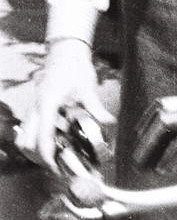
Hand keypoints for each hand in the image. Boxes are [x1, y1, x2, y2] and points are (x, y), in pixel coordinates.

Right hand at [16, 39, 112, 171]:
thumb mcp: (87, 88)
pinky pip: (29, 127)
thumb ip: (96, 109)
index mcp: (47, 103)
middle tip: (56, 162)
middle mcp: (35, 107)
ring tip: (55, 152)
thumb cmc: (74, 66)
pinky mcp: (35, 106)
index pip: (42, 138)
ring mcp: (33, 106)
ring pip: (24, 135)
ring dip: (36, 147)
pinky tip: (55, 136)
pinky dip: (38, 137)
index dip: (48, 157)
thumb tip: (108, 124)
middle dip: (38, 156)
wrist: (65, 50)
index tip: (56, 168)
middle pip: (26, 141)